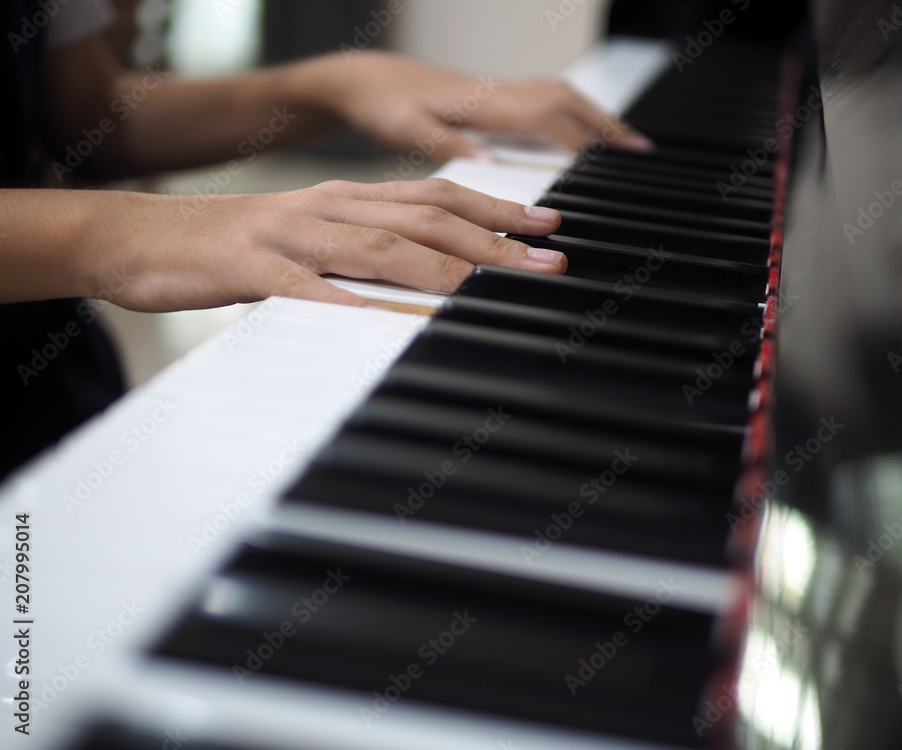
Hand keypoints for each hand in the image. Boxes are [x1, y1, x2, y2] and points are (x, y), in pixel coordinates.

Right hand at [78, 179, 565, 311]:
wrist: (140, 237)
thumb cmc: (236, 247)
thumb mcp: (312, 240)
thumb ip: (366, 252)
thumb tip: (430, 278)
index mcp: (346, 198)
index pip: (436, 197)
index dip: (495, 209)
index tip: (546, 226)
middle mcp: (328, 207)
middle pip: (423, 218)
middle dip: (491, 241)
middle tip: (546, 261)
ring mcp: (290, 235)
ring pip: (377, 245)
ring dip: (439, 268)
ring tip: (488, 288)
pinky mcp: (251, 268)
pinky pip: (307, 288)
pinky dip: (349, 304)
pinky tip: (386, 322)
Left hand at [292, 51, 653, 160]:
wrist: (363, 79)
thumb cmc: (380, 106)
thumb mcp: (403, 129)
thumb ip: (445, 144)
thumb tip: (490, 165)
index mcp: (481, 102)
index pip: (544, 118)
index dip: (578, 141)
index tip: (607, 165)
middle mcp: (497, 92)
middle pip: (566, 101)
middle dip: (605, 125)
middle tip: (640, 153)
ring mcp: (498, 91)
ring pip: (560, 96)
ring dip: (595, 116)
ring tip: (625, 144)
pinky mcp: (493, 96)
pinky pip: (546, 99)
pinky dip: (574, 113)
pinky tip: (582, 132)